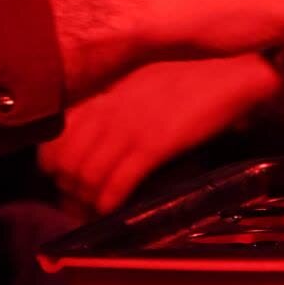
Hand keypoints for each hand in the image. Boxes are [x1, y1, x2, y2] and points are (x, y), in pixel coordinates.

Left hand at [40, 54, 277, 211]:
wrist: (230, 71)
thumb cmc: (190, 72)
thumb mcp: (139, 81)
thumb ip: (113, 101)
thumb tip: (97, 132)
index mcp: (101, 92)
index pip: (53, 138)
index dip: (53, 168)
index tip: (66, 182)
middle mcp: (106, 109)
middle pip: (64, 163)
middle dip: (67, 192)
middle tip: (81, 206)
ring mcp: (127, 126)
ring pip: (84, 177)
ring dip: (87, 202)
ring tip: (98, 213)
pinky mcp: (153, 144)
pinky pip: (116, 183)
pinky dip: (110, 203)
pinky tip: (115, 210)